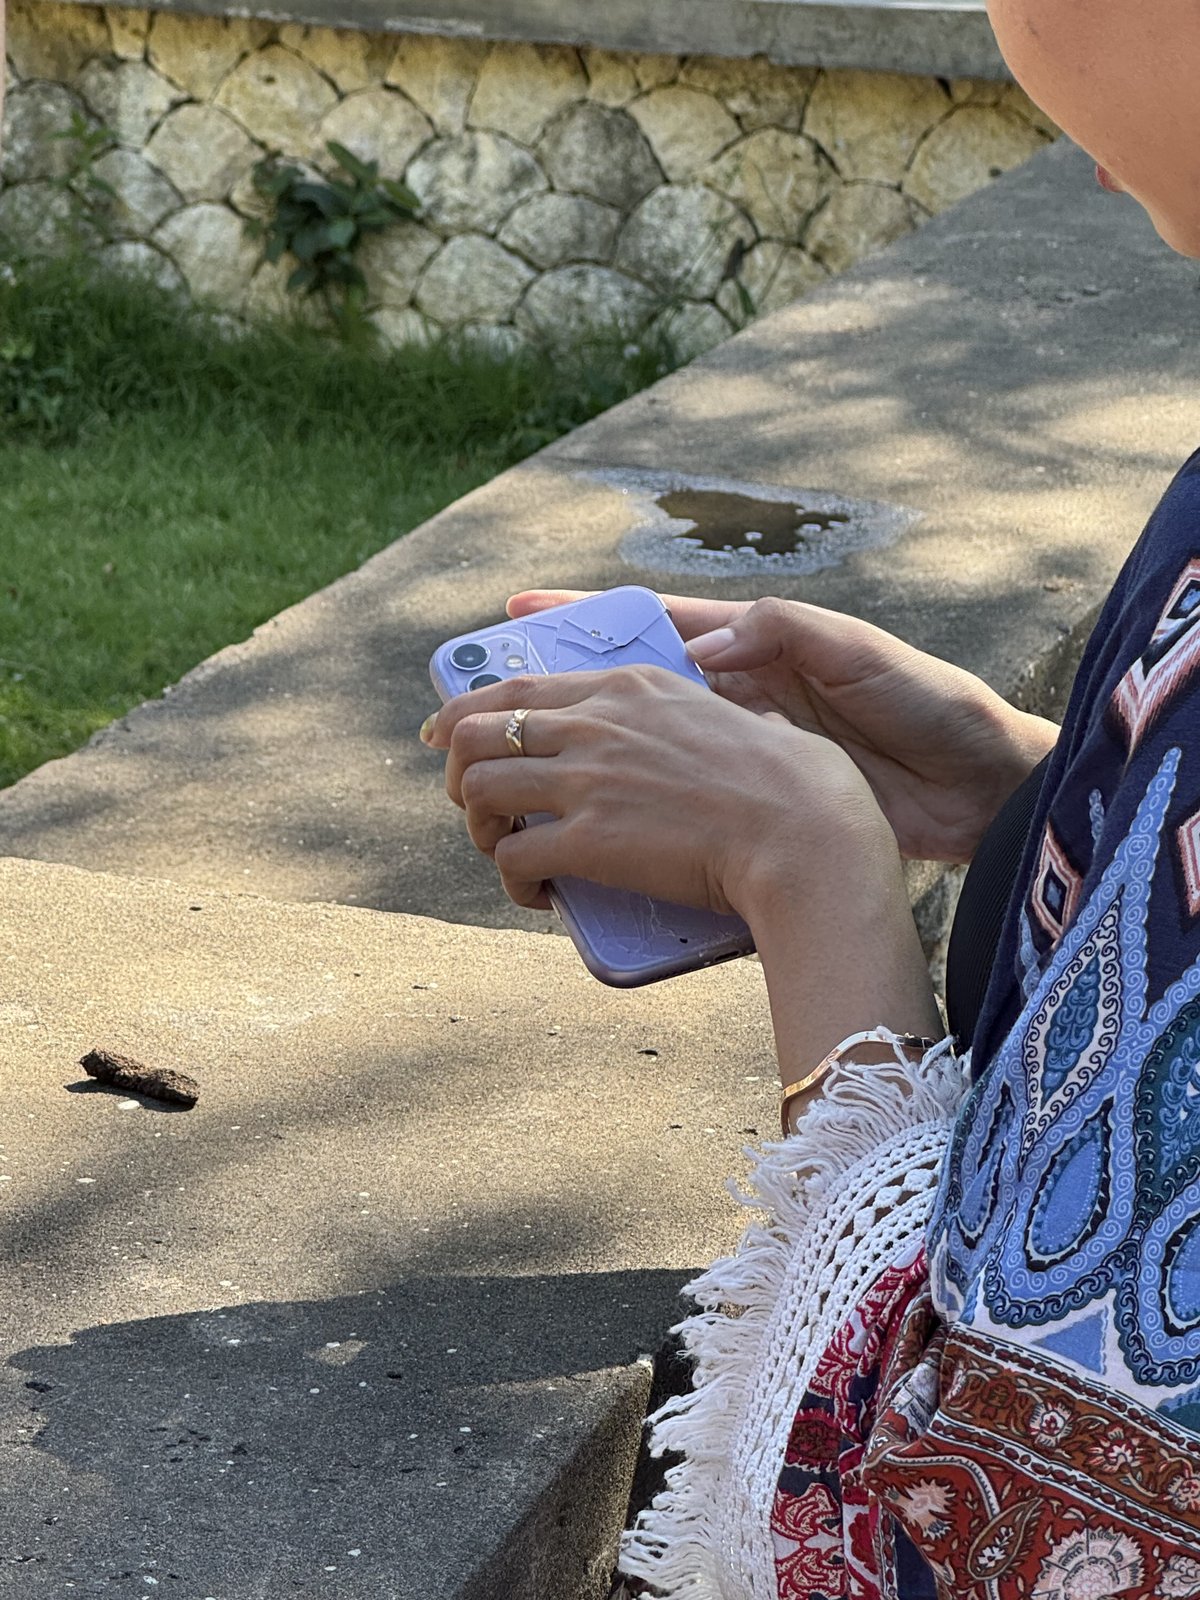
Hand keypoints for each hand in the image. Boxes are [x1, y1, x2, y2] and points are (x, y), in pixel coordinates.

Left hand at [421, 664, 893, 921]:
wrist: (807, 835)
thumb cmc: (792, 784)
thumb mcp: (725, 715)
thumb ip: (682, 716)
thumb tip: (677, 737)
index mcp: (630, 685)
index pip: (517, 687)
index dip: (466, 713)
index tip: (446, 737)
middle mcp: (598, 721)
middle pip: (474, 730)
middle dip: (458, 771)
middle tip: (474, 805)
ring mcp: (588, 779)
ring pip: (476, 789)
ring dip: (477, 827)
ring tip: (504, 850)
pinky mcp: (588, 840)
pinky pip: (510, 854)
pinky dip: (511, 879)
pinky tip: (535, 891)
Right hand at [507, 591, 1057, 862]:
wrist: (974, 787)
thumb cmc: (925, 706)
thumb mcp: (855, 654)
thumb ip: (775, 635)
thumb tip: (691, 654)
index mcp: (747, 650)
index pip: (647, 624)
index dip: (578, 619)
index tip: (512, 615)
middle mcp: (724, 701)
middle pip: (611, 693)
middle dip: (538, 700)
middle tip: (468, 720)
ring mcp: (727, 758)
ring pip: (618, 758)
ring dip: (555, 766)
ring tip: (492, 780)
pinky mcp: (742, 811)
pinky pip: (656, 819)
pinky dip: (610, 827)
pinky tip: (569, 837)